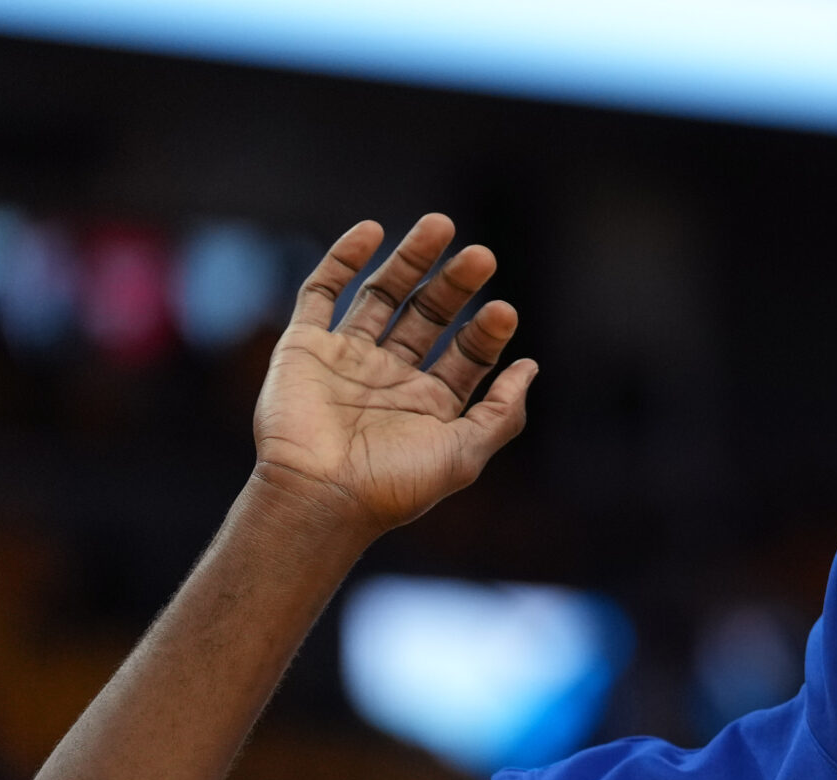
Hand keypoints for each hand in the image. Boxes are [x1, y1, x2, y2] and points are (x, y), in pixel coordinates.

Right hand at [251, 214, 535, 535]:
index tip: (504, 311)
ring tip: (441, 225)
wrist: (320, 497)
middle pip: (428, 317)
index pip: (466, 355)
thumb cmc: (394, 485)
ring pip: (381, 296)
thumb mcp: (465, 453)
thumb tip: (531, 367)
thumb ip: (502, 413)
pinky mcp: (304, 348)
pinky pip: (321, 293)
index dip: (487, 332)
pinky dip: (342, 259)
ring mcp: (347, 360)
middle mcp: (389, 379)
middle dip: (455, 286)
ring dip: (410, 261)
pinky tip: (372, 231)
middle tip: (482, 256)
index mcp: (429, 407)